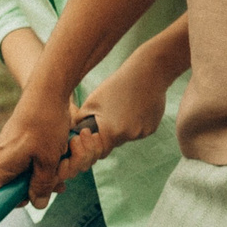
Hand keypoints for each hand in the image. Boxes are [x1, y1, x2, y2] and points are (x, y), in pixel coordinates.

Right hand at [0, 84, 76, 208]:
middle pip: (15, 181)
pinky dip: (47, 155)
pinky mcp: (22, 134)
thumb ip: (42, 184)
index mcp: (5, 162)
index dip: (9, 199)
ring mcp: (12, 143)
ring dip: (48, 169)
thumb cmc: (46, 125)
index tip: (30, 197)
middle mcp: (4, 153)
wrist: (48, 90)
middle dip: (39, 184)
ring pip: (27, 167)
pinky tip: (63, 148)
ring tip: (65, 160)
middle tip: (60, 182)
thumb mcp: (48, 160)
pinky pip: (32, 153)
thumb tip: (37, 204)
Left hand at [64, 57, 171, 176]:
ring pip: (126, 136)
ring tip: (122, 106)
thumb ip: (81, 122)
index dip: (94, 144)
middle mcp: (129, 136)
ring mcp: (143, 133)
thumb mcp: (91, 103)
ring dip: (122, 127)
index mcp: (111, 133)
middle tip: (108, 115)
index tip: (92, 132)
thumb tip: (74, 134)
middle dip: (108, 134)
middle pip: (113, 143)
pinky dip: (134, 123)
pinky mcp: (152, 128)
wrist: (147, 74)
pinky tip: (134, 106)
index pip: (99, 151)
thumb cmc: (115, 86)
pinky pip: (139, 130)